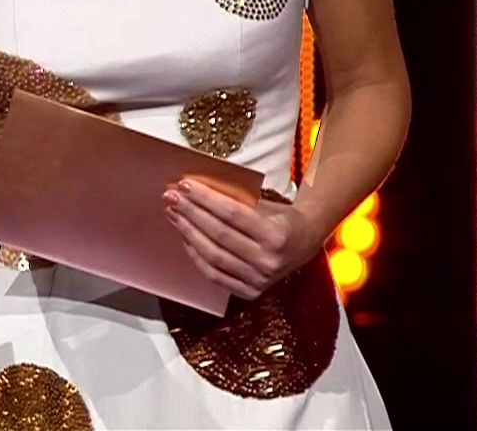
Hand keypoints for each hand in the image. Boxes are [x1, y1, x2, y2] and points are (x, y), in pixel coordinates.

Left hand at [163, 178, 323, 301]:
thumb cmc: (280, 217)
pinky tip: (184, 238)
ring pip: (213, 256)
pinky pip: (215, 275)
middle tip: (171, 197)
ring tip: (173, 214)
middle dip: (191, 213)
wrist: (305, 242)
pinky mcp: (250, 292)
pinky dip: (196, 256)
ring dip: (188, 233)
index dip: (206, 199)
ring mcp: (259, 280)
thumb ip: (234, 200)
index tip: (185, 184)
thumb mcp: (264, 203)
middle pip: (219, 235)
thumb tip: (194, 189)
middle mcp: (268, 260)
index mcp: (276, 234)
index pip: (232, 214)